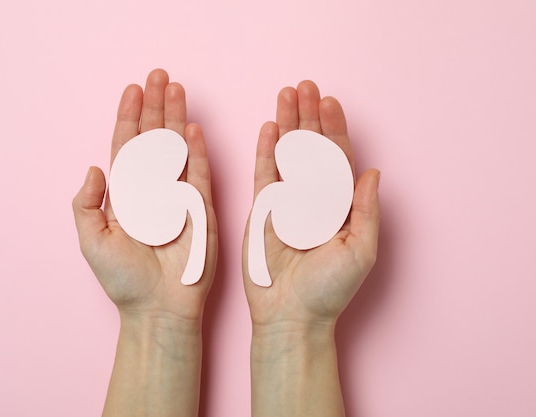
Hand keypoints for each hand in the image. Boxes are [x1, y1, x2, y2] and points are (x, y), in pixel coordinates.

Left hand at [73, 69, 217, 323]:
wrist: (158, 308)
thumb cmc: (124, 281)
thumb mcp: (92, 241)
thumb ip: (87, 204)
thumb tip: (94, 168)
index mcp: (126, 195)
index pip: (127, 147)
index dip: (129, 117)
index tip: (132, 89)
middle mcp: (153, 190)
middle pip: (154, 139)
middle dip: (155, 106)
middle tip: (159, 75)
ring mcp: (179, 198)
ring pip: (177, 149)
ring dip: (176, 118)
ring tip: (177, 89)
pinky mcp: (202, 210)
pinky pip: (199, 174)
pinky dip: (196, 151)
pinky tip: (191, 128)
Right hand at [243, 81, 379, 329]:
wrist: (291, 315)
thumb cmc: (329, 290)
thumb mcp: (360, 250)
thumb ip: (366, 210)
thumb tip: (374, 171)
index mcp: (339, 206)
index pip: (337, 158)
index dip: (335, 128)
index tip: (331, 101)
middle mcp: (313, 199)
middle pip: (311, 147)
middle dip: (309, 115)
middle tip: (306, 86)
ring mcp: (286, 202)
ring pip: (287, 154)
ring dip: (287, 123)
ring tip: (286, 94)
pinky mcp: (262, 210)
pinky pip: (264, 173)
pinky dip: (266, 149)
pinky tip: (269, 126)